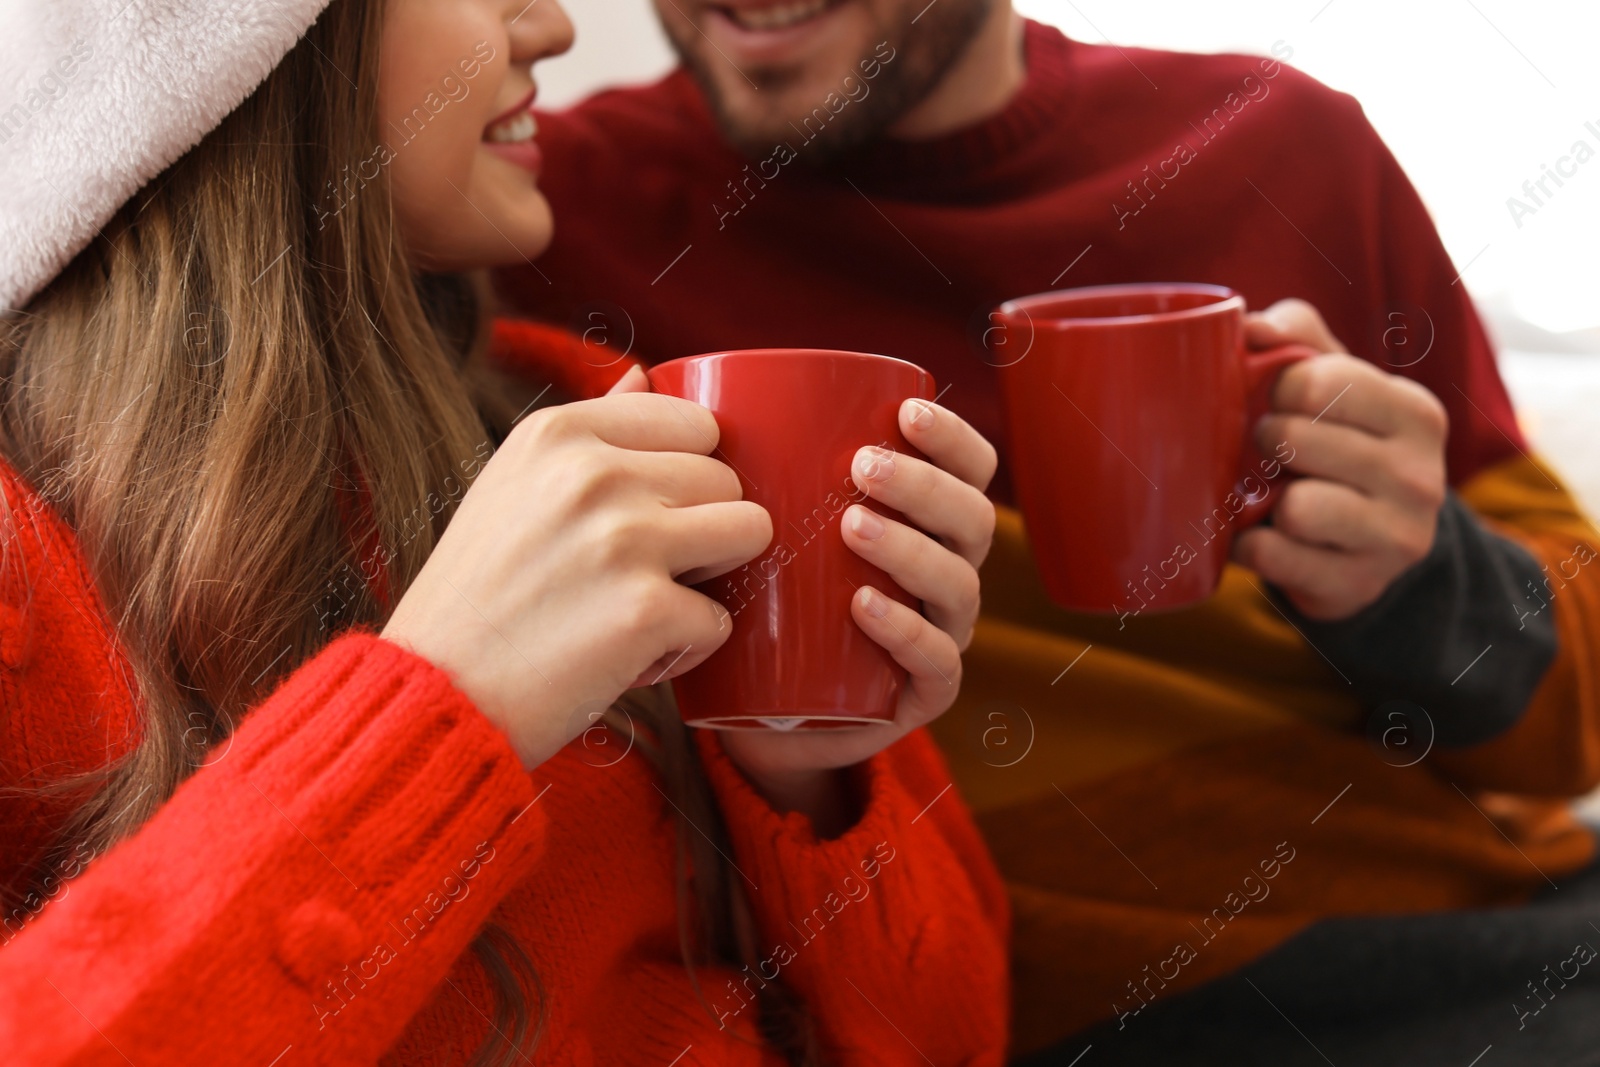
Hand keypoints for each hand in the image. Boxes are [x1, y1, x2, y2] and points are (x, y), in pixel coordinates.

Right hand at [381, 366, 770, 768]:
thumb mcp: (512, 486)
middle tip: (639, 575)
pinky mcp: (647, 609)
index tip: (647, 516)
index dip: (687, 477)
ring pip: (748, 531)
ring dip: (712, 579)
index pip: (695, 422)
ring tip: (648, 605)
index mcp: (561, 433)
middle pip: (726, 480)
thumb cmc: (476, 598)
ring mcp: (625, 538)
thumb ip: (588, 431)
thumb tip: (643, 374)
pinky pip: (720, 619)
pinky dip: (685, 649)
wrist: (434, 696)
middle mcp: (595, 473)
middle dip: (702, 531)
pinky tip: (629, 656)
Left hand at [718, 398, 996, 831]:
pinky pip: (936, 663)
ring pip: (956, 584)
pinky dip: (906, 632)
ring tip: (853, 526)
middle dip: (925, 487)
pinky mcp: (916, 695)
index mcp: (921, 521)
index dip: (951, 437)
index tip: (904, 411)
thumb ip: (702, 454)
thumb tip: (635, 375)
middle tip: (862, 468)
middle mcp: (941, 572)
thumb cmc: (754, 597)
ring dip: (910, 549)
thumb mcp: (741, 520)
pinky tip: (865, 606)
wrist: (755, 710)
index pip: (967, 469)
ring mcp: (936, 634)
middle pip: (971, 520)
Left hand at [1233, 299, 1448, 620]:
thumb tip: (1251, 323)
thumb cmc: (1344, 443)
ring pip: (1294, 507)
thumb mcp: (1338, 382)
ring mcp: (1397, 536)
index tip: (1278, 400)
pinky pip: (1273, 556)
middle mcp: (1420, 474)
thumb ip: (1297, 336)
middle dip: (1263, 442)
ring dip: (1263, 499)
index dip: (1276, 387)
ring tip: (1272, 494)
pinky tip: (1263, 535)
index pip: (1317, 380)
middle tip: (1269, 451)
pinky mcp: (1360, 584)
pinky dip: (1251, 545)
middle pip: (1294, 439)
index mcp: (1414, 411)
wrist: (1376, 545)